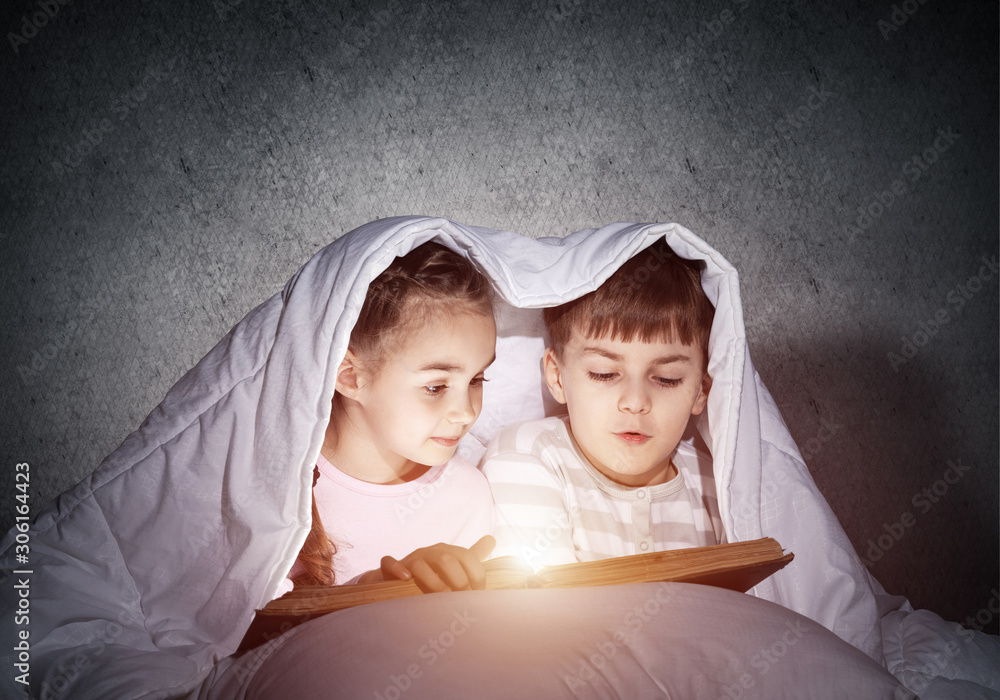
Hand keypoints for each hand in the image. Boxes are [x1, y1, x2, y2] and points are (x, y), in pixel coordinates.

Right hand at [374, 535, 495, 592]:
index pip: (467, 556)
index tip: (479, 595)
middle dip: (458, 581)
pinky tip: (406, 579)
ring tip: (442, 599)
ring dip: (433, 583)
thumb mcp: (453, 565)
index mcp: (448, 552)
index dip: (477, 576)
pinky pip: (389, 563)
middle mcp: (430, 552)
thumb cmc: (431, 575)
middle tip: (462, 601)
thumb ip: (473, 555)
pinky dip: (397, 569)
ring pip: (420, 563)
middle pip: (446, 559)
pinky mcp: (390, 569)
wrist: (397, 582)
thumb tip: (492, 538)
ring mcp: (410, 559)